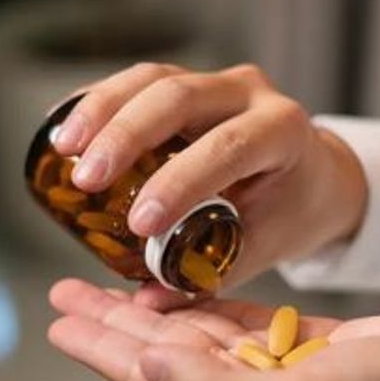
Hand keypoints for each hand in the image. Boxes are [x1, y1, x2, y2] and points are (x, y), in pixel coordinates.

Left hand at [48, 280, 379, 380]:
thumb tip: (147, 365)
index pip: (143, 377)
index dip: (97, 348)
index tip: (55, 323)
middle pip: (151, 350)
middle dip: (105, 321)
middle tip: (61, 292)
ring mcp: (265, 369)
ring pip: (183, 330)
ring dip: (140, 306)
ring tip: (99, 284)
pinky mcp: (293, 342)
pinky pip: (227, 316)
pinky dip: (194, 298)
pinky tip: (167, 282)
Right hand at [49, 61, 365, 295]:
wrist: (316, 175)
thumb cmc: (293, 211)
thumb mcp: (266, 245)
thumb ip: (211, 271)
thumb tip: (147, 302)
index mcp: (283, 131)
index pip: (228, 147)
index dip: (179, 182)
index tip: (139, 223)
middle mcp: (250, 93)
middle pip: (179, 97)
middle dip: (125, 137)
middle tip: (86, 180)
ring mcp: (214, 81)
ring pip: (150, 79)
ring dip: (99, 111)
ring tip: (63, 148)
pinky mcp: (183, 80)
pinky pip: (135, 81)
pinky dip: (97, 102)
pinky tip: (65, 129)